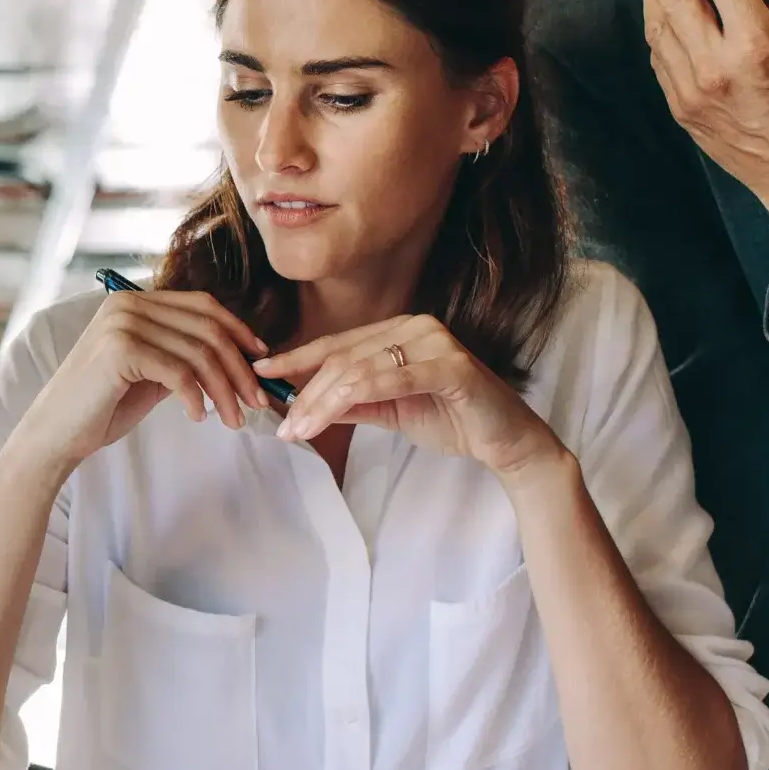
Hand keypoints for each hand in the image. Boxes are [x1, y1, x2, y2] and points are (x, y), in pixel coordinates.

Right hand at [14, 290, 269, 474]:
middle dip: (239, 367)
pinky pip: (178, 373)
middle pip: (207, 328)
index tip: (262, 360)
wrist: (54, 435)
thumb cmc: (101, 408)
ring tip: (234, 419)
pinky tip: (198, 418)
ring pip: (199, 353)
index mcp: (134, 302)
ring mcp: (122, 324)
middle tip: (257, 402)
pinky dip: (196, 398)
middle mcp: (128, 304)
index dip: (239, 330)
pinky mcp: (120, 350)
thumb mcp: (149, 374)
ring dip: (225, 390)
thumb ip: (182, 356)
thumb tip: (238, 359)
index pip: (202, 305)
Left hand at [257, 313, 562, 479]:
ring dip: (320, 402)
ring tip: (295, 430)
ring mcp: (435, 342)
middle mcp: (416, 327)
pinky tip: (323, 419)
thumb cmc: (453, 419)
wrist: (507, 442)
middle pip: (343, 358)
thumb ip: (353, 402)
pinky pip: (388, 380)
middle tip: (280, 424)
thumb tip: (303, 403)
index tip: (261, 374)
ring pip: (359, 369)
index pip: (338, 344)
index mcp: (401, 331)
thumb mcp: (391, 411)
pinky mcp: (450, 366)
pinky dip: (350, 399)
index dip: (296, 358)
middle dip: (304, 392)